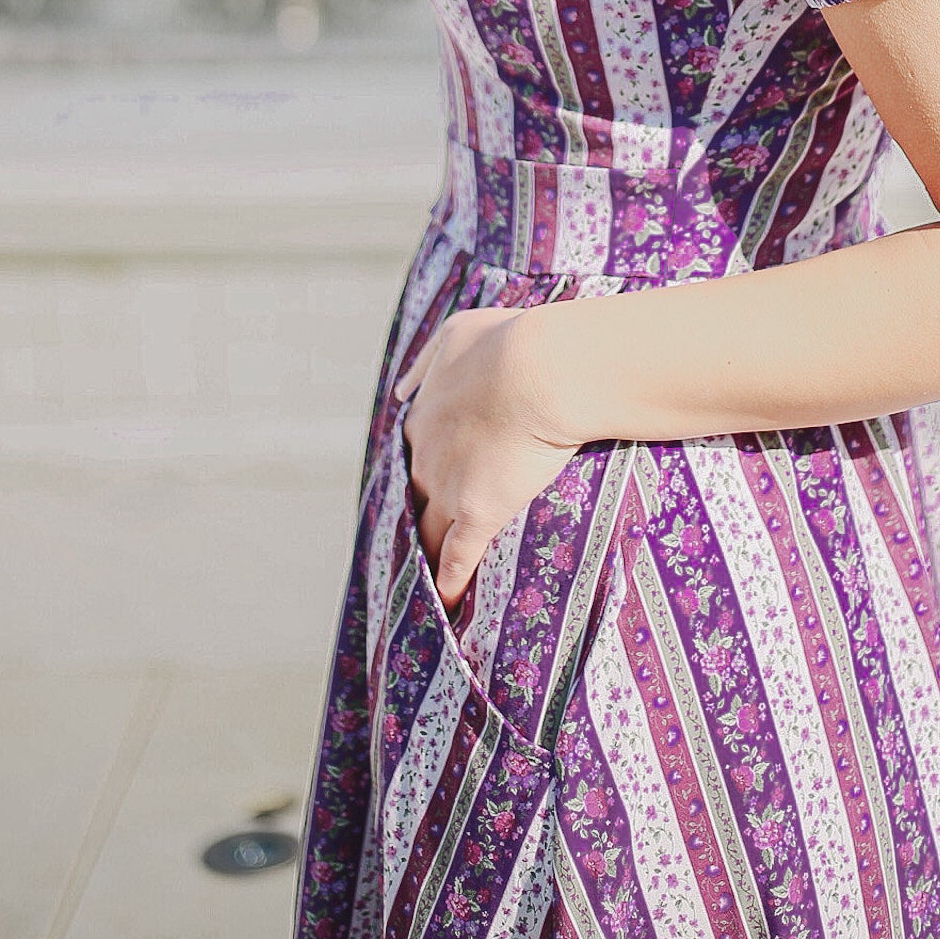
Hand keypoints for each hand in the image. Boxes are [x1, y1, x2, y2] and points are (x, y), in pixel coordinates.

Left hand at [393, 305, 582, 614]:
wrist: (537, 369)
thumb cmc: (507, 342)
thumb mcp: (456, 333)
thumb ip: (428, 360)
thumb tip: (402, 387)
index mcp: (423, 415)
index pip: (417, 453)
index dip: (427, 469)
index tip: (432, 481)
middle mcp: (426, 456)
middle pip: (418, 495)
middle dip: (422, 513)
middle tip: (425, 534)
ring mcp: (448, 488)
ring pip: (429, 530)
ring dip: (428, 553)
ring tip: (429, 578)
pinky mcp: (476, 513)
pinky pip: (457, 558)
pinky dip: (450, 581)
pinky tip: (449, 605)